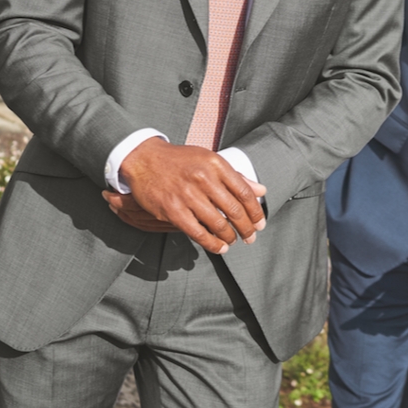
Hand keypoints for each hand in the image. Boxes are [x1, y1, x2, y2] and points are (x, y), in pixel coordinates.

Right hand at [113, 137, 266, 254]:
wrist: (145, 159)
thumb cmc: (181, 161)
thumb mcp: (209, 160)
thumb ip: (235, 176)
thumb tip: (261, 190)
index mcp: (215, 164)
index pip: (244, 192)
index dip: (255, 211)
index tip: (260, 223)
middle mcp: (203, 178)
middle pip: (234, 210)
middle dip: (247, 228)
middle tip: (251, 237)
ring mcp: (187, 195)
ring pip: (218, 223)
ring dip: (230, 237)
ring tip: (234, 241)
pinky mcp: (173, 210)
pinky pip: (198, 232)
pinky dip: (212, 243)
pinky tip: (219, 248)